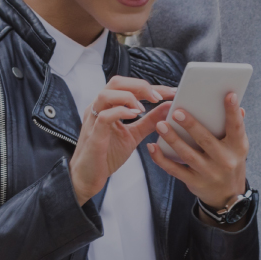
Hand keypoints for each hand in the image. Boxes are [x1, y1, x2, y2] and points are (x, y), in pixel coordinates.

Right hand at [70, 76, 175, 204]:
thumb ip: (150, 121)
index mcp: (107, 106)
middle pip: (116, 82)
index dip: (150, 86)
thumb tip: (168, 107)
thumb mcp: (134, 135)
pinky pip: (104, 116)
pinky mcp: (93, 135)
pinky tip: (134, 116)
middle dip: (140, 86)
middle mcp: (98, 108)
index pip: (128, 86)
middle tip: (159, 97)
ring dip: (129, 97)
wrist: (89, 176)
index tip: (171, 92)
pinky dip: (120, 112)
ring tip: (144, 108)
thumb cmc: (107, 155)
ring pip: (106, 94)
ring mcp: (93, 120)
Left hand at [146, 93, 248, 207]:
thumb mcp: (237, 146)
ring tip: (160, 125)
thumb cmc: (230, 161)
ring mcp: (208, 172)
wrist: (228, 196)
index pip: (236, 127)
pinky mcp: (194, 182)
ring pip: (187, 154)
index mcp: (238, 147)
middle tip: (177, 112)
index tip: (228, 95)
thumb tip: (238, 106)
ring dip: (172, 139)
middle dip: (191, 125)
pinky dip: (161, 158)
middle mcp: (224, 160)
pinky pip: (174, 170)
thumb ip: (234, 127)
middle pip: (206, 140)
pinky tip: (152, 146)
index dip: (232, 111)